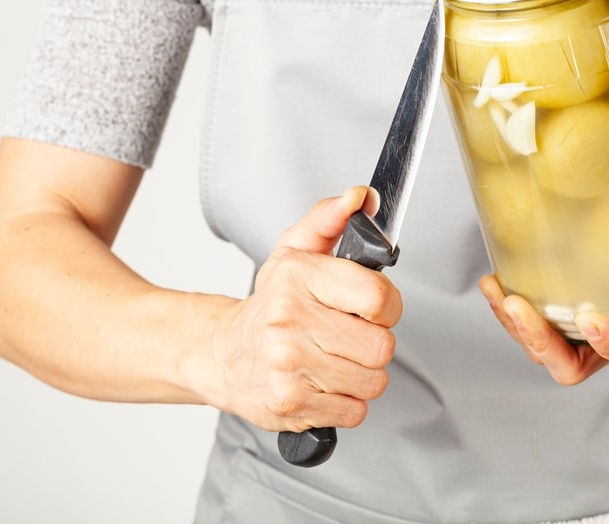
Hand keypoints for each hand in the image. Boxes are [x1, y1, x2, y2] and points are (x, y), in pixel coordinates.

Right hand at [196, 187, 402, 431]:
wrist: (221, 355)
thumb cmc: (270, 305)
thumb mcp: (294, 251)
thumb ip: (329, 219)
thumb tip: (360, 197)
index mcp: (298, 278)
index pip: (379, 298)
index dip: (387, 306)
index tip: (372, 308)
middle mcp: (290, 322)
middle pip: (381, 346)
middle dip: (373, 343)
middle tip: (349, 336)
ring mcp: (288, 366)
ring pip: (373, 380)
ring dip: (362, 374)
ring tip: (335, 359)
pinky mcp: (290, 405)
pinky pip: (354, 411)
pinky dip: (346, 402)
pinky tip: (323, 383)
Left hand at [481, 161, 608, 383]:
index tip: (591, 318)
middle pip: (572, 365)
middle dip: (539, 342)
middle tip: (516, 303)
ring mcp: (596, 324)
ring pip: (547, 346)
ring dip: (515, 325)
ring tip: (495, 288)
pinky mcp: (577, 301)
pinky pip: (540, 316)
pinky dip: (514, 302)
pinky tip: (498, 269)